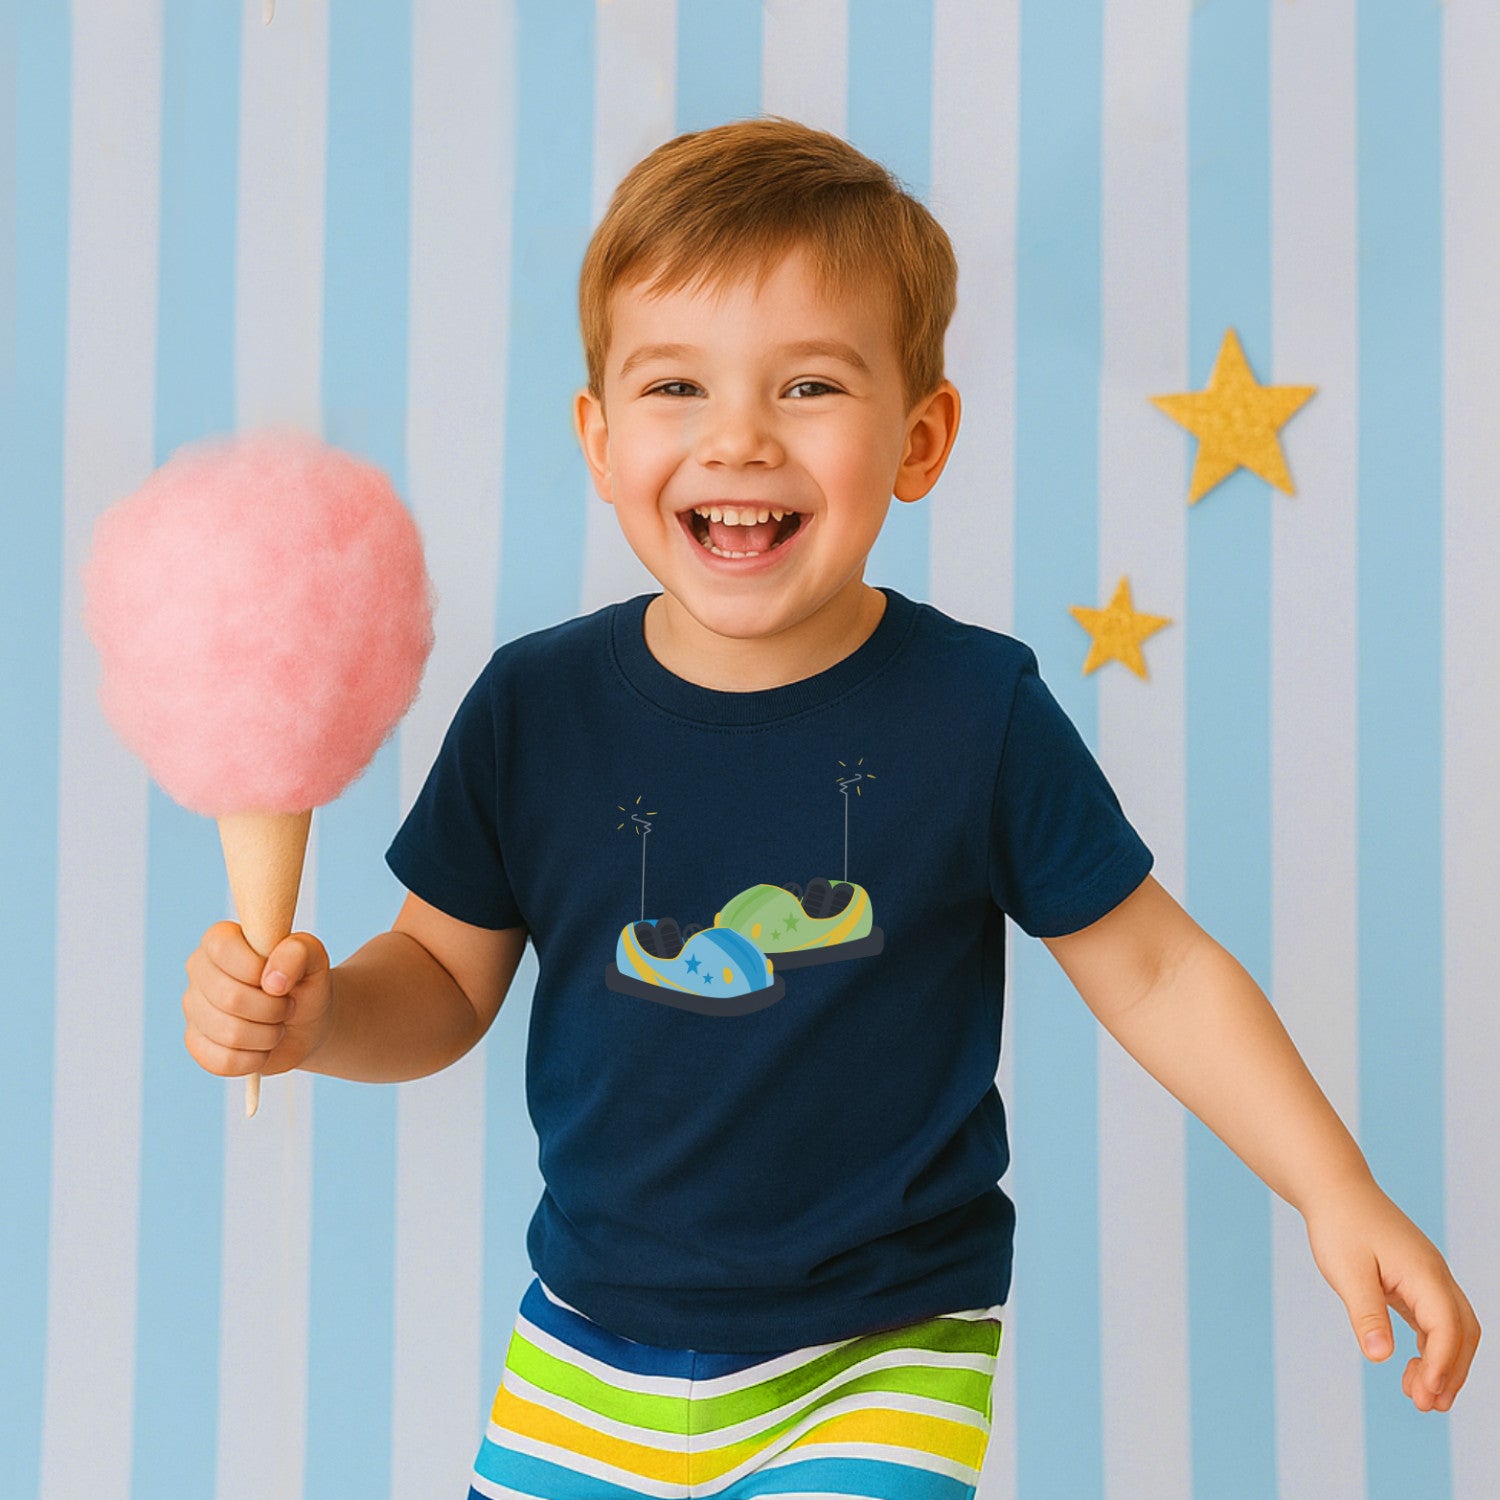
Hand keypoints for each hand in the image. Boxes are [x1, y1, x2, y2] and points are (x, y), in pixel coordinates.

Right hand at [182, 922, 332, 1078]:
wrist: (305, 1022)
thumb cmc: (304, 983)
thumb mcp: (314, 958)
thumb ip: (299, 952)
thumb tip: (273, 980)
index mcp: (220, 940)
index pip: (224, 950)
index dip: (258, 969)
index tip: (281, 978)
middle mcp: (199, 971)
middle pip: (230, 997)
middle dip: (273, 1008)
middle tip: (287, 1005)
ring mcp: (194, 1008)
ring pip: (228, 1033)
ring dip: (268, 1035)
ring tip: (277, 1025)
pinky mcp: (195, 1043)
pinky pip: (222, 1061)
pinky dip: (255, 1059)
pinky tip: (263, 1047)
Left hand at [1305, 1179, 1480, 1411]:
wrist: (1334, 1189)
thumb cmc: (1339, 1225)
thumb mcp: (1346, 1271)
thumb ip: (1365, 1313)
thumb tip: (1379, 1357)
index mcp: (1423, 1272)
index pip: (1447, 1327)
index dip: (1442, 1364)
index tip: (1427, 1395)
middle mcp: (1435, 1275)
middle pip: (1462, 1332)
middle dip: (1451, 1372)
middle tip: (1428, 1406)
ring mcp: (1428, 1277)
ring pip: (1454, 1328)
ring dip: (1444, 1363)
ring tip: (1419, 1397)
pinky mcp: (1415, 1279)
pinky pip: (1436, 1319)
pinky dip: (1431, 1347)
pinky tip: (1414, 1367)